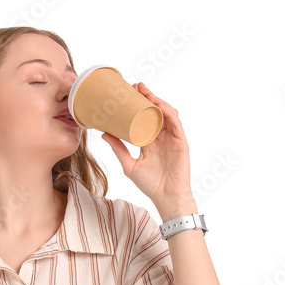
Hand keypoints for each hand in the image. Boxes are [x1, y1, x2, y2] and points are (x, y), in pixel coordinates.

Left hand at [100, 81, 193, 211]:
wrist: (166, 198)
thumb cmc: (150, 185)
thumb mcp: (129, 165)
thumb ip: (118, 148)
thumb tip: (104, 133)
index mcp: (149, 141)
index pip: (143, 118)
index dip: (137, 105)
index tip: (126, 93)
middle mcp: (161, 137)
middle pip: (155, 112)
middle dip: (146, 97)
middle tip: (135, 86)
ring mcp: (172, 138)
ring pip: (166, 114)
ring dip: (157, 101)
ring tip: (146, 92)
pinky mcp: (181, 142)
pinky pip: (175, 123)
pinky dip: (167, 112)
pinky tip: (159, 105)